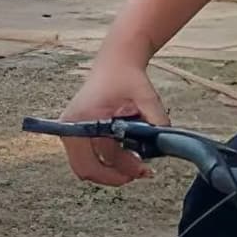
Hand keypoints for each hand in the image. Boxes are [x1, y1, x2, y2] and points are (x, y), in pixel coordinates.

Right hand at [56, 56, 167, 186]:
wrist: (117, 61)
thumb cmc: (126, 75)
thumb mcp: (146, 97)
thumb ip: (157, 121)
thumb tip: (165, 145)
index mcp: (80, 121)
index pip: (89, 163)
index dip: (113, 174)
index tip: (137, 172)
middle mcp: (71, 128)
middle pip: (88, 169)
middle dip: (115, 174)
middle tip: (141, 172)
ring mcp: (75, 131)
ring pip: (93, 164)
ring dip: (116, 168)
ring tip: (140, 163)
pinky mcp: (83, 132)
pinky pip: (95, 155)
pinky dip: (113, 159)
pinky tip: (132, 153)